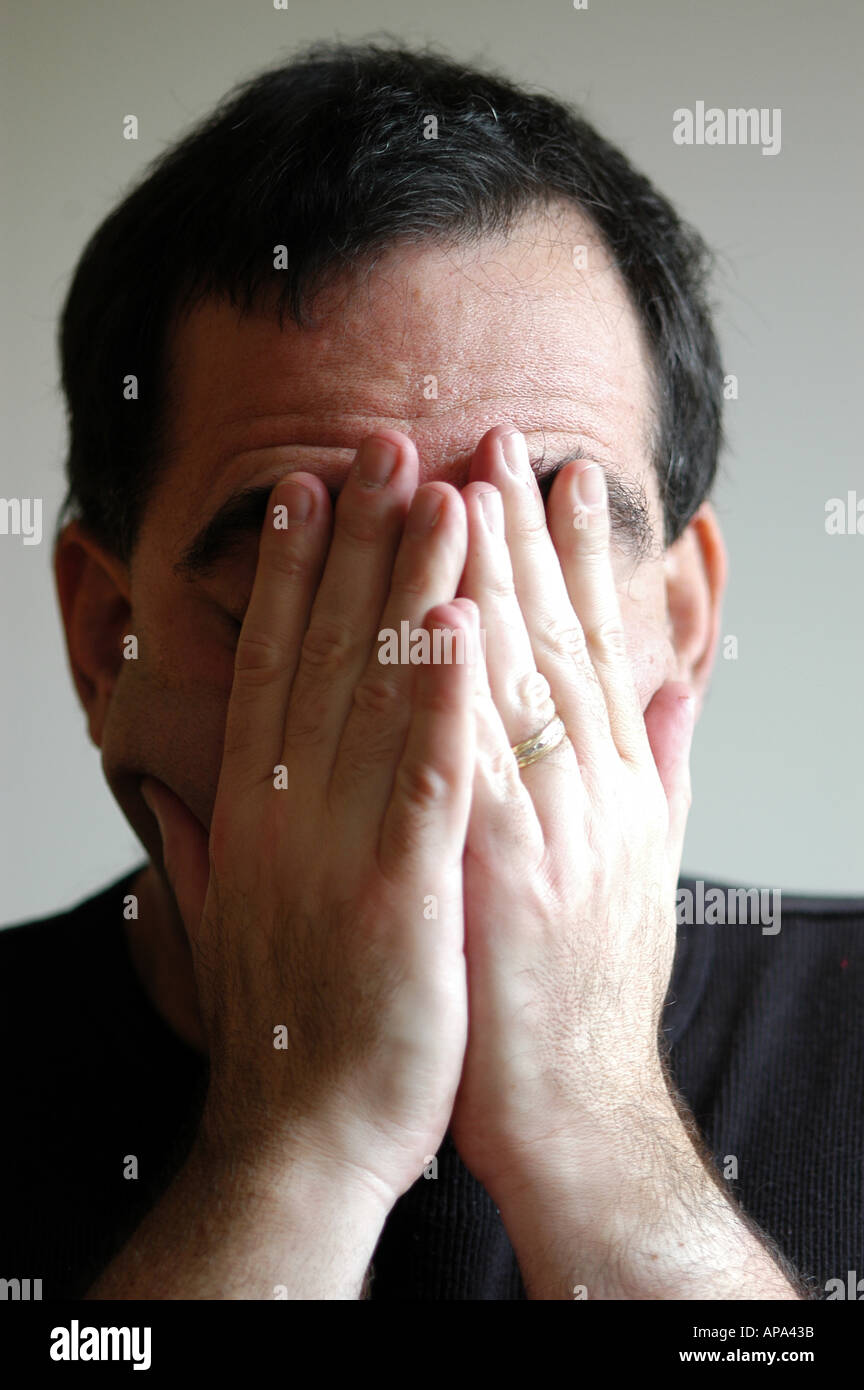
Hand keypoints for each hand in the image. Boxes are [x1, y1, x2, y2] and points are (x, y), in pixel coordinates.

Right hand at [141, 432, 478, 1210]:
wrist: (300, 1133)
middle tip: (385, 449)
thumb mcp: (231, 915)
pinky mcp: (399, 891)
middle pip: (325, 653)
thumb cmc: (285, 1025)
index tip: (313, 495)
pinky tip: (467, 623)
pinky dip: (444, 694)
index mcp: (257, 810)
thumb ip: (211, 841)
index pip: (274, 666)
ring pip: (376, 692)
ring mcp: (339, 844)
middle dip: (358, 544)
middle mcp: (288, 808)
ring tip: (442, 495)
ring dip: (411, 587)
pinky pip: (425, 775)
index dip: (294, 575)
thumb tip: (173, 790)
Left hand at [448, 425, 695, 1197]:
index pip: (592, 648)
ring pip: (522, 680)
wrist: (574, 1109)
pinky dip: (469, 685)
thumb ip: (658, 769)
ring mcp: (554, 827)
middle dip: (530, 534)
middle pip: (556, 641)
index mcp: (614, 783)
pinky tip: (453, 610)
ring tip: (470, 483)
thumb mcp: (642, 868)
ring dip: (496, 576)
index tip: (559, 477)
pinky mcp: (505, 874)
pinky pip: (481, 761)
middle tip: (504, 438)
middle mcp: (593, 790)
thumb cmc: (590, 991)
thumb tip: (671, 691)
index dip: (578, 558)